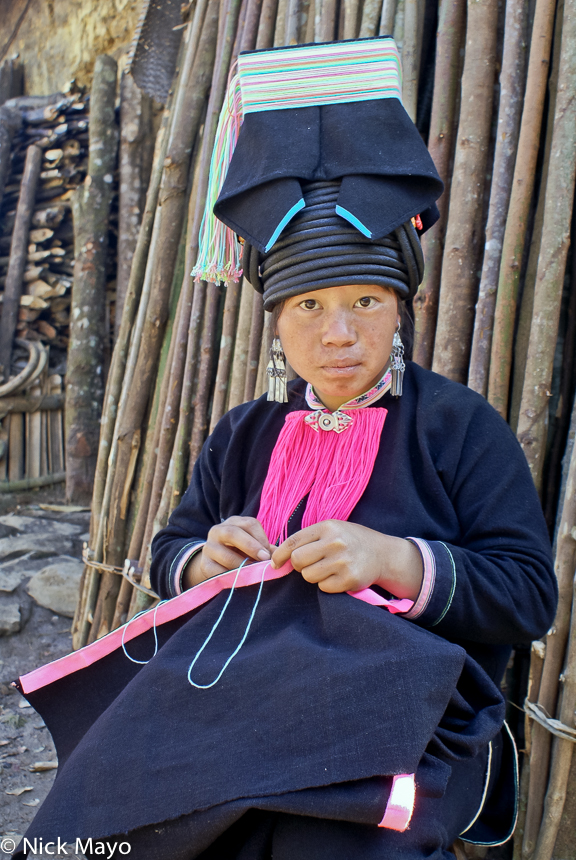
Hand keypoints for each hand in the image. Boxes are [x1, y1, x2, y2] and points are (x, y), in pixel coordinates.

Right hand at [182, 516, 273, 588]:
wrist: (215, 564)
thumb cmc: (241, 552)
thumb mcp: (253, 546)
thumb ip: (267, 549)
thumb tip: (282, 557)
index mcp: (234, 523)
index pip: (249, 524)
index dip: (261, 537)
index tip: (269, 553)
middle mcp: (218, 531)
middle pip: (233, 533)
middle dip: (251, 546)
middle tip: (264, 559)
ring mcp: (209, 547)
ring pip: (225, 555)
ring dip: (242, 565)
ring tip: (254, 573)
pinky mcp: (205, 565)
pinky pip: (218, 571)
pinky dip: (231, 577)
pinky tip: (240, 580)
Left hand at [270, 520, 422, 598]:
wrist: (384, 554)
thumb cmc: (353, 541)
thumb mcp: (334, 530)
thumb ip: (310, 538)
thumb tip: (279, 556)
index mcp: (328, 527)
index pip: (293, 541)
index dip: (279, 554)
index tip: (275, 563)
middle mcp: (335, 542)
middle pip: (297, 560)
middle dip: (299, 565)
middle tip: (310, 564)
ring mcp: (342, 561)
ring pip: (308, 575)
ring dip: (314, 575)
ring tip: (328, 568)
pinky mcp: (349, 579)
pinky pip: (323, 587)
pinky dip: (327, 585)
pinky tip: (338, 576)